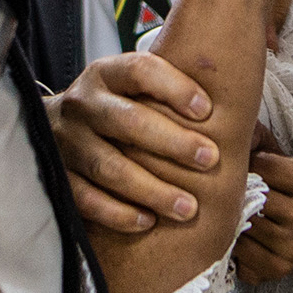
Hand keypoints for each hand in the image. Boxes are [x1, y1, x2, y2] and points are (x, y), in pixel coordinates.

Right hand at [48, 52, 215, 232]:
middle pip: (127, 121)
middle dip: (173, 142)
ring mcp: (66, 142)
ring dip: (152, 190)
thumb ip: (169, 95)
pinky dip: (119, 213)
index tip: (207, 110)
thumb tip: (241, 121)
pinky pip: (87, 199)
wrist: (51, 128)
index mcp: (105, 75)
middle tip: (210, 160)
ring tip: (188, 207)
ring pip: (109, 167)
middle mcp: (82, 104)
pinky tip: (148, 221)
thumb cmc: (113, 109)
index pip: (139, 70)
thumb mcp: (131, 90)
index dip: (174, 87)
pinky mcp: (58, 177)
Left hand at [234, 127, 292, 284]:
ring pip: (243, 227)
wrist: (284, 225)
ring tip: (231, 212)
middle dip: (237, 192)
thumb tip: (227, 124)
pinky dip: (232, 245)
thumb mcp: (270, 153)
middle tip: (231, 190)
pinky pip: (240, 256)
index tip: (247, 168)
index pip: (264, 166)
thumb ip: (253, 135)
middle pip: (253, 198)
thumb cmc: (275, 184)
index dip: (248, 164)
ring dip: (230, 219)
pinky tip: (236, 235)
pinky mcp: (277, 270)